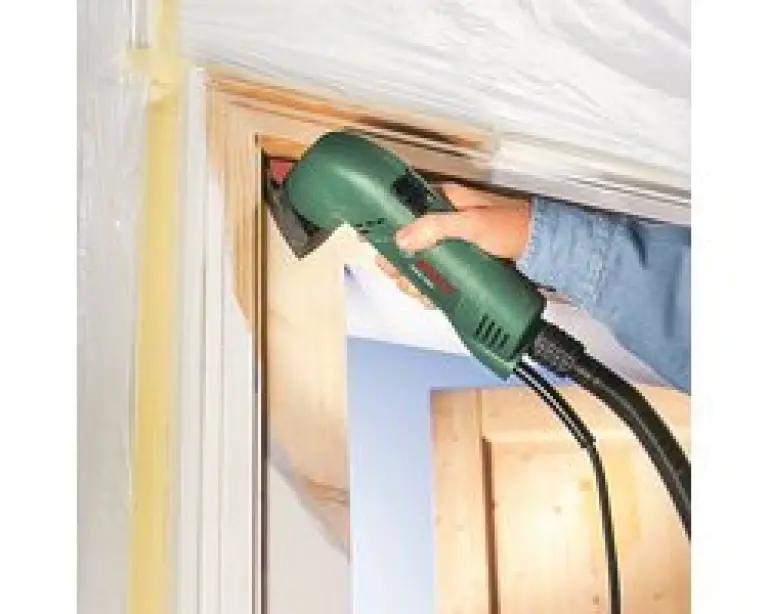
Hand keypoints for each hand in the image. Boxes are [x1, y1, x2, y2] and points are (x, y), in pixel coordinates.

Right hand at [375, 183, 531, 305]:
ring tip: (417, 289)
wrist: (546, 250)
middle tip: (398, 275)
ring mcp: (452, 245)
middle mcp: (445, 223)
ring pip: (420, 263)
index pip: (404, 211)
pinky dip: (431, 287)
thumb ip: (436, 227)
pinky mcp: (462, 265)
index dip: (386, 227)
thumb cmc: (517, 226)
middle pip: (407, 243)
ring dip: (414, 279)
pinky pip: (437, 276)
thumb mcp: (473, 223)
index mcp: (445, 202)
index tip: (372, 242)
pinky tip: (431, 296)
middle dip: (399, 262)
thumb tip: (404, 237)